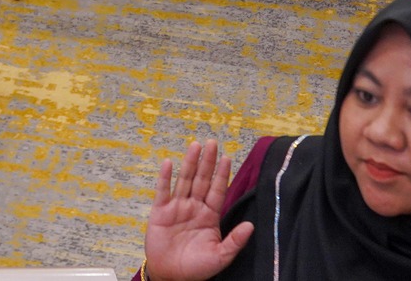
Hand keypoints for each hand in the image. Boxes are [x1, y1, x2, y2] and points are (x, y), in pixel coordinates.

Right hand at [143, 140, 254, 280]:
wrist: (171, 277)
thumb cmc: (196, 269)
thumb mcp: (220, 257)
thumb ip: (235, 241)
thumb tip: (251, 225)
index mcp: (209, 216)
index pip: (217, 190)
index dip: (222, 174)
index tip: (227, 157)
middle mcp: (194, 207)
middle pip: (201, 180)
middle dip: (207, 162)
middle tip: (212, 142)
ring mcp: (177, 208)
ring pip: (184, 180)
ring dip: (190, 163)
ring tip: (195, 145)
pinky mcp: (160, 212)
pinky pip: (163, 191)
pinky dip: (165, 177)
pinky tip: (169, 163)